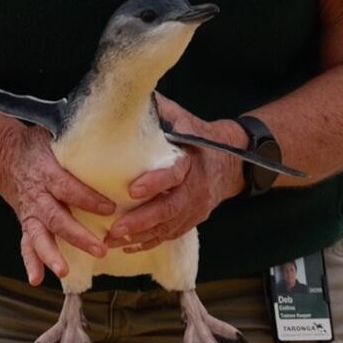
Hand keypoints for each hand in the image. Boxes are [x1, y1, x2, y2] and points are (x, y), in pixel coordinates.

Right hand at [0, 124, 117, 285]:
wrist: (3, 156)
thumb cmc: (37, 145)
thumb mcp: (55, 135)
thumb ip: (79, 140)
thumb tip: (111, 130)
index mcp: (47, 172)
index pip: (68, 187)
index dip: (88, 199)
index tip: (110, 209)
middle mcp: (38, 196)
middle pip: (57, 219)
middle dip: (78, 236)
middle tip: (100, 249)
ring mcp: (30, 213)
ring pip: (40, 237)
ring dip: (51, 255)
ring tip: (64, 271)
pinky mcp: (26, 223)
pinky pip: (26, 245)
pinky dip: (30, 263)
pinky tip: (37, 280)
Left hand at [106, 97, 246, 252]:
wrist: (231, 161)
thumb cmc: (197, 136)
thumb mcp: (181, 119)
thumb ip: (157, 112)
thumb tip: (125, 96)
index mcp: (192, 160)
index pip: (175, 174)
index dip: (155, 183)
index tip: (131, 190)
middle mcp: (196, 188)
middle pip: (170, 209)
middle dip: (142, 221)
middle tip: (114, 229)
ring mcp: (196, 207)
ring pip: (168, 227)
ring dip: (140, 236)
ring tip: (111, 241)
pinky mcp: (192, 220)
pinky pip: (170, 235)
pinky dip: (149, 242)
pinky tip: (127, 246)